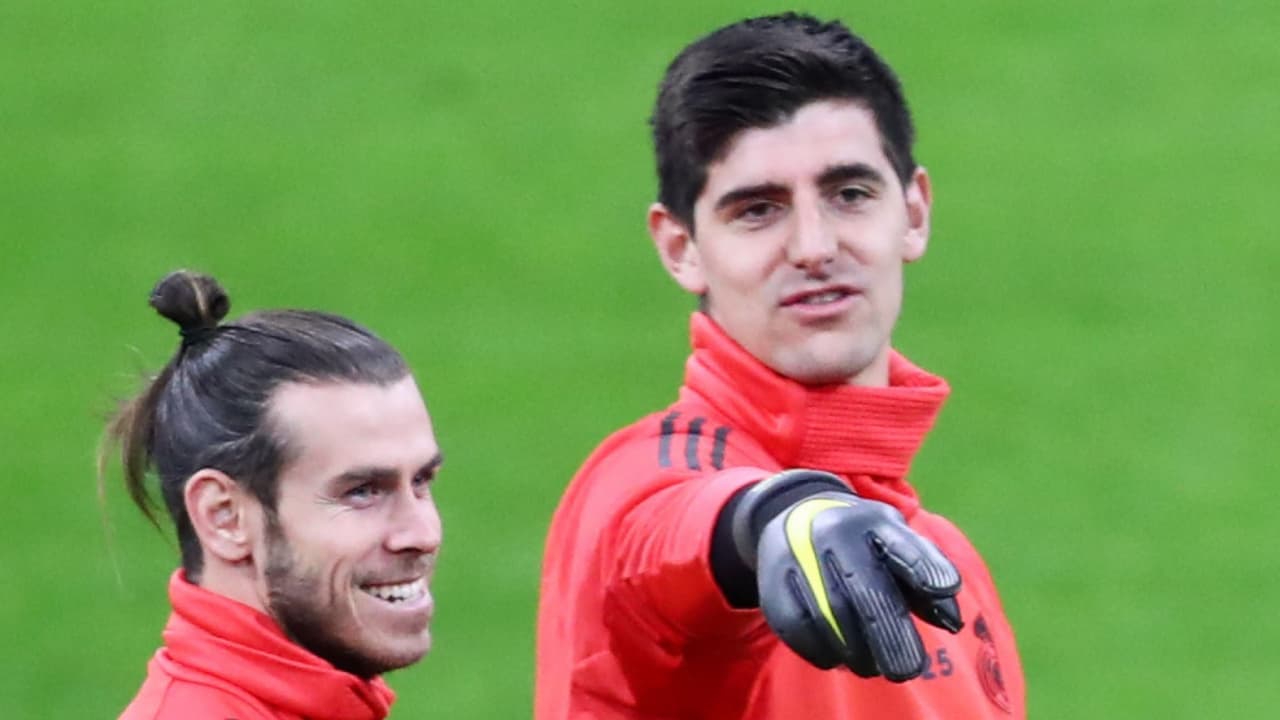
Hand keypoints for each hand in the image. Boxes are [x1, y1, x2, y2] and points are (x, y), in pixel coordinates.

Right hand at [733, 472, 962, 680]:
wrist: (793, 513)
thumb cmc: (861, 540)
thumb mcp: (895, 541)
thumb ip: (926, 574)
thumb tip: (952, 623)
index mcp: (871, 521)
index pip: (900, 544)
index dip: (923, 566)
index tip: (945, 587)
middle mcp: (833, 533)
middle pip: (863, 590)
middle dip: (889, 634)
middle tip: (906, 670)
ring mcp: (798, 556)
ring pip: (830, 617)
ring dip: (857, 651)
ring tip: (872, 666)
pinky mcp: (773, 584)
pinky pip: (798, 629)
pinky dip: (822, 651)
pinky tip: (839, 657)